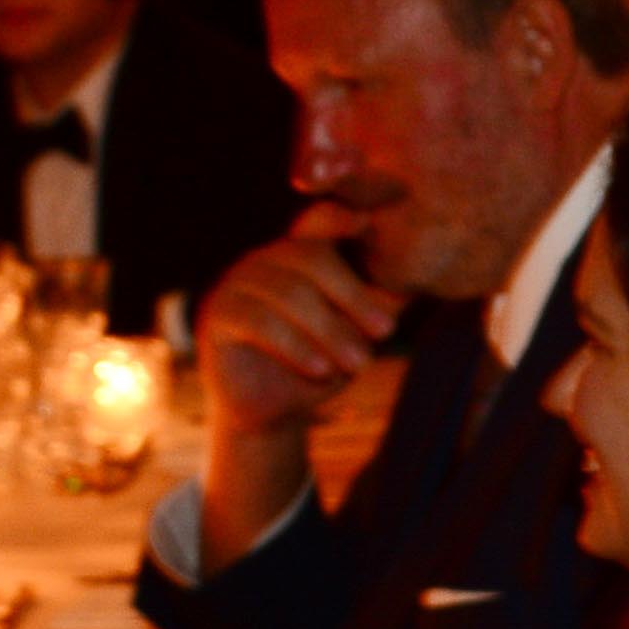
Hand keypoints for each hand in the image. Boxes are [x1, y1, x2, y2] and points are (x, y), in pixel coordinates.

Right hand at [199, 224, 398, 437]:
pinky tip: (321, 369)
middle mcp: (267, 258)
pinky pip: (260, 321)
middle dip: (354, 295)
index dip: (338, 216)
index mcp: (301, 252)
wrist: (275, 412)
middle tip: (386, 331)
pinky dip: (296, 346)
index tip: (365, 222)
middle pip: (312, 258)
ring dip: (330, 331)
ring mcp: (239, 282)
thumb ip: (377, 307)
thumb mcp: (358, 335)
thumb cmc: (323, 364)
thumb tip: (409, 284)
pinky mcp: (219, 314)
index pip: (319, 221)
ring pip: (290, 293)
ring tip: (360, 364)